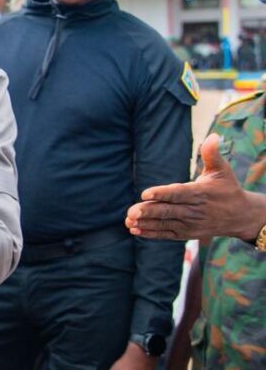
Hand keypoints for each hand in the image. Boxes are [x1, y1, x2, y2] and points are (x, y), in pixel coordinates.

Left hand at [126, 134, 265, 241]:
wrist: (241, 216)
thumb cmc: (228, 189)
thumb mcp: (222, 170)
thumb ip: (212, 154)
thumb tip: (213, 136)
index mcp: (200, 193)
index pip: (178, 193)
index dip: (162, 193)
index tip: (145, 193)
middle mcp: (194, 210)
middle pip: (168, 211)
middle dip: (149, 211)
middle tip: (132, 211)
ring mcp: (190, 224)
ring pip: (165, 223)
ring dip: (146, 223)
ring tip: (129, 221)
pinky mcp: (186, 233)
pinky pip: (166, 234)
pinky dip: (151, 233)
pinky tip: (135, 230)